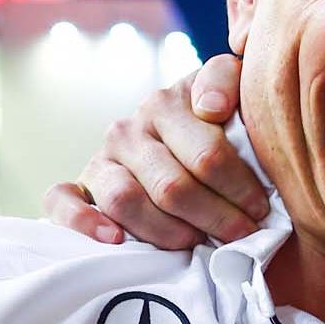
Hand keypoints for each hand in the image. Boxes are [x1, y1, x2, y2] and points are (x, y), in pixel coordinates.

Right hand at [42, 54, 265, 248]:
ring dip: (166, 230)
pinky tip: (116, 240)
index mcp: (166, 104)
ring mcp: (100, 158)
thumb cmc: (215, 124)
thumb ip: (228, 80)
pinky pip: (63, 201)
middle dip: (214, 217)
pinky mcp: (79, 186)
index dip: (240, 189)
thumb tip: (212, 107)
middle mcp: (128, 129)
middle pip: (171, 186)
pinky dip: (84, 222)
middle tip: (241, 235)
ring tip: (196, 243)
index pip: (207, 155)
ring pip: (125, 200)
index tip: (261, 209)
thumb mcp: (232, 93)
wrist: (172, 139)